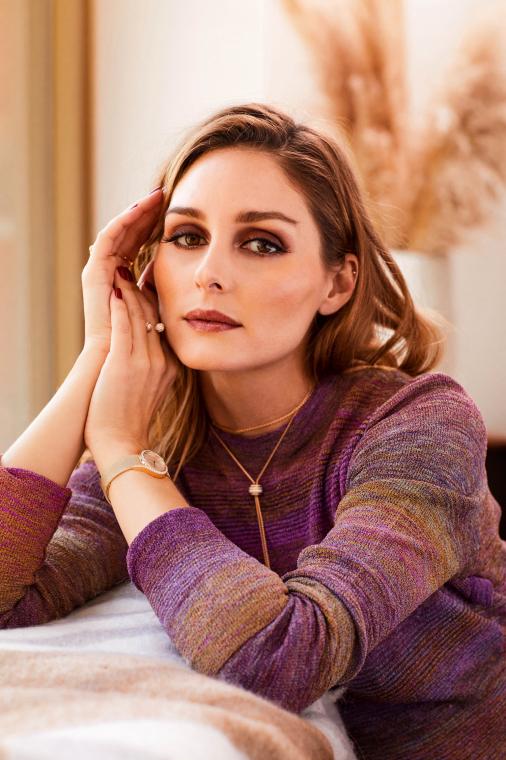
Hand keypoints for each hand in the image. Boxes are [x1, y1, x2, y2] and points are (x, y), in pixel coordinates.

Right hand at [82, 187, 163, 354]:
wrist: (118, 369)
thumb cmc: (143, 352)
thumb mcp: (162, 318)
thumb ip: (168, 299)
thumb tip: (192, 285)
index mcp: (128, 284)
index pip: (142, 248)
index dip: (157, 230)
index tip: (177, 214)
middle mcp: (113, 276)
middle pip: (130, 236)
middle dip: (147, 215)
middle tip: (165, 193)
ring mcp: (101, 274)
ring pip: (119, 232)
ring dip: (136, 212)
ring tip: (155, 195)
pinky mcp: (94, 275)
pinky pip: (107, 239)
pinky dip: (123, 221)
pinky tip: (140, 208)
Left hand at [83, 266, 177, 461]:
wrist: (121, 443)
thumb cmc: (129, 421)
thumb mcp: (152, 392)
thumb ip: (154, 370)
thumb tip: (149, 354)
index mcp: (170, 367)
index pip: (163, 326)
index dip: (154, 303)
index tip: (146, 285)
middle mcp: (162, 361)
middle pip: (153, 317)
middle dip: (141, 291)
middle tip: (131, 270)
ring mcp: (144, 362)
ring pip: (138, 318)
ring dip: (128, 293)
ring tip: (120, 273)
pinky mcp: (123, 364)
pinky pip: (123, 328)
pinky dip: (118, 308)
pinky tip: (113, 292)